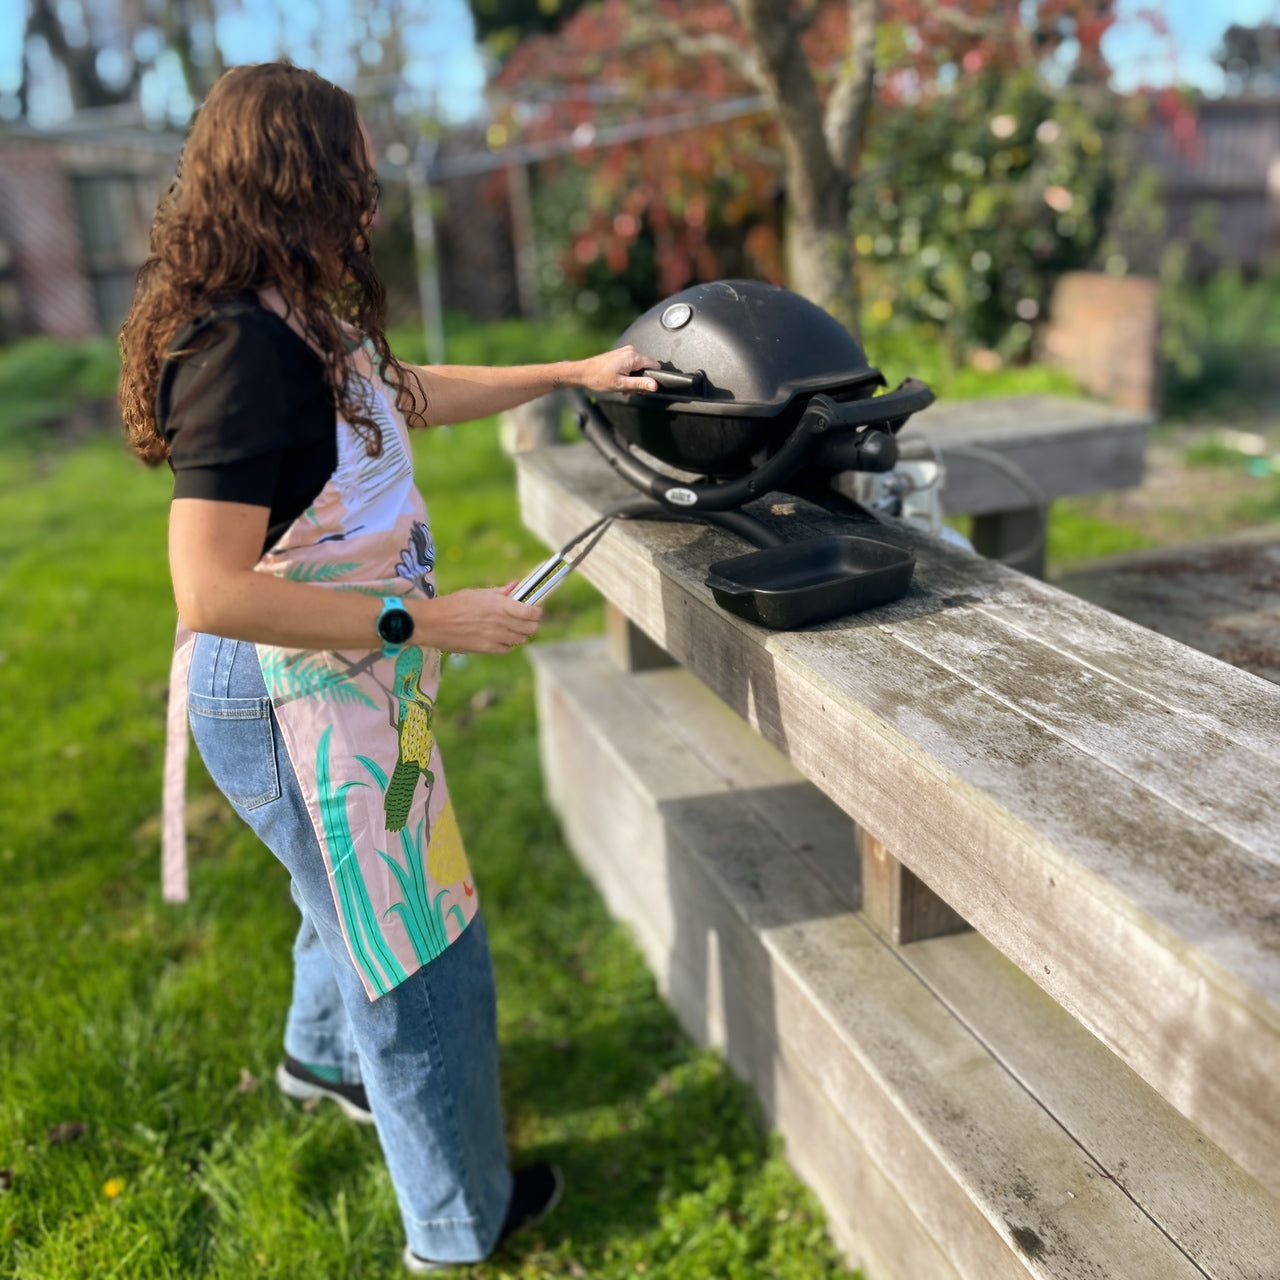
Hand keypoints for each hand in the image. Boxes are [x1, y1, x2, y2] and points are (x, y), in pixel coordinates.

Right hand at [421, 588, 541, 654]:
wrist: (432, 623)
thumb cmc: (453, 604)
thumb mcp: (477, 593)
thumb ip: (500, 592)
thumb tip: (515, 586)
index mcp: (500, 605)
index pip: (531, 612)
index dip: (537, 611)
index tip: (535, 608)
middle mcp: (500, 622)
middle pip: (531, 628)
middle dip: (532, 623)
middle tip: (526, 619)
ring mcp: (494, 637)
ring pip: (521, 640)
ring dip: (520, 634)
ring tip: (511, 627)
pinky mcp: (486, 649)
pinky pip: (507, 649)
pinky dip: (507, 644)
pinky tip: (499, 637)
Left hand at [574, 345, 659, 393]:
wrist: (583, 373)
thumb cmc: (598, 378)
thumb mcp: (621, 384)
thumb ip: (640, 384)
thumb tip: (655, 385)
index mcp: (633, 356)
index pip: (655, 365)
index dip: (652, 378)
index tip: (642, 387)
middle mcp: (631, 351)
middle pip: (646, 367)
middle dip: (640, 380)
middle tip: (628, 389)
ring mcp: (625, 351)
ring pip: (638, 368)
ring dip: (633, 379)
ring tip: (622, 386)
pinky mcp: (621, 354)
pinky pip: (631, 365)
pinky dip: (628, 375)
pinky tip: (619, 381)